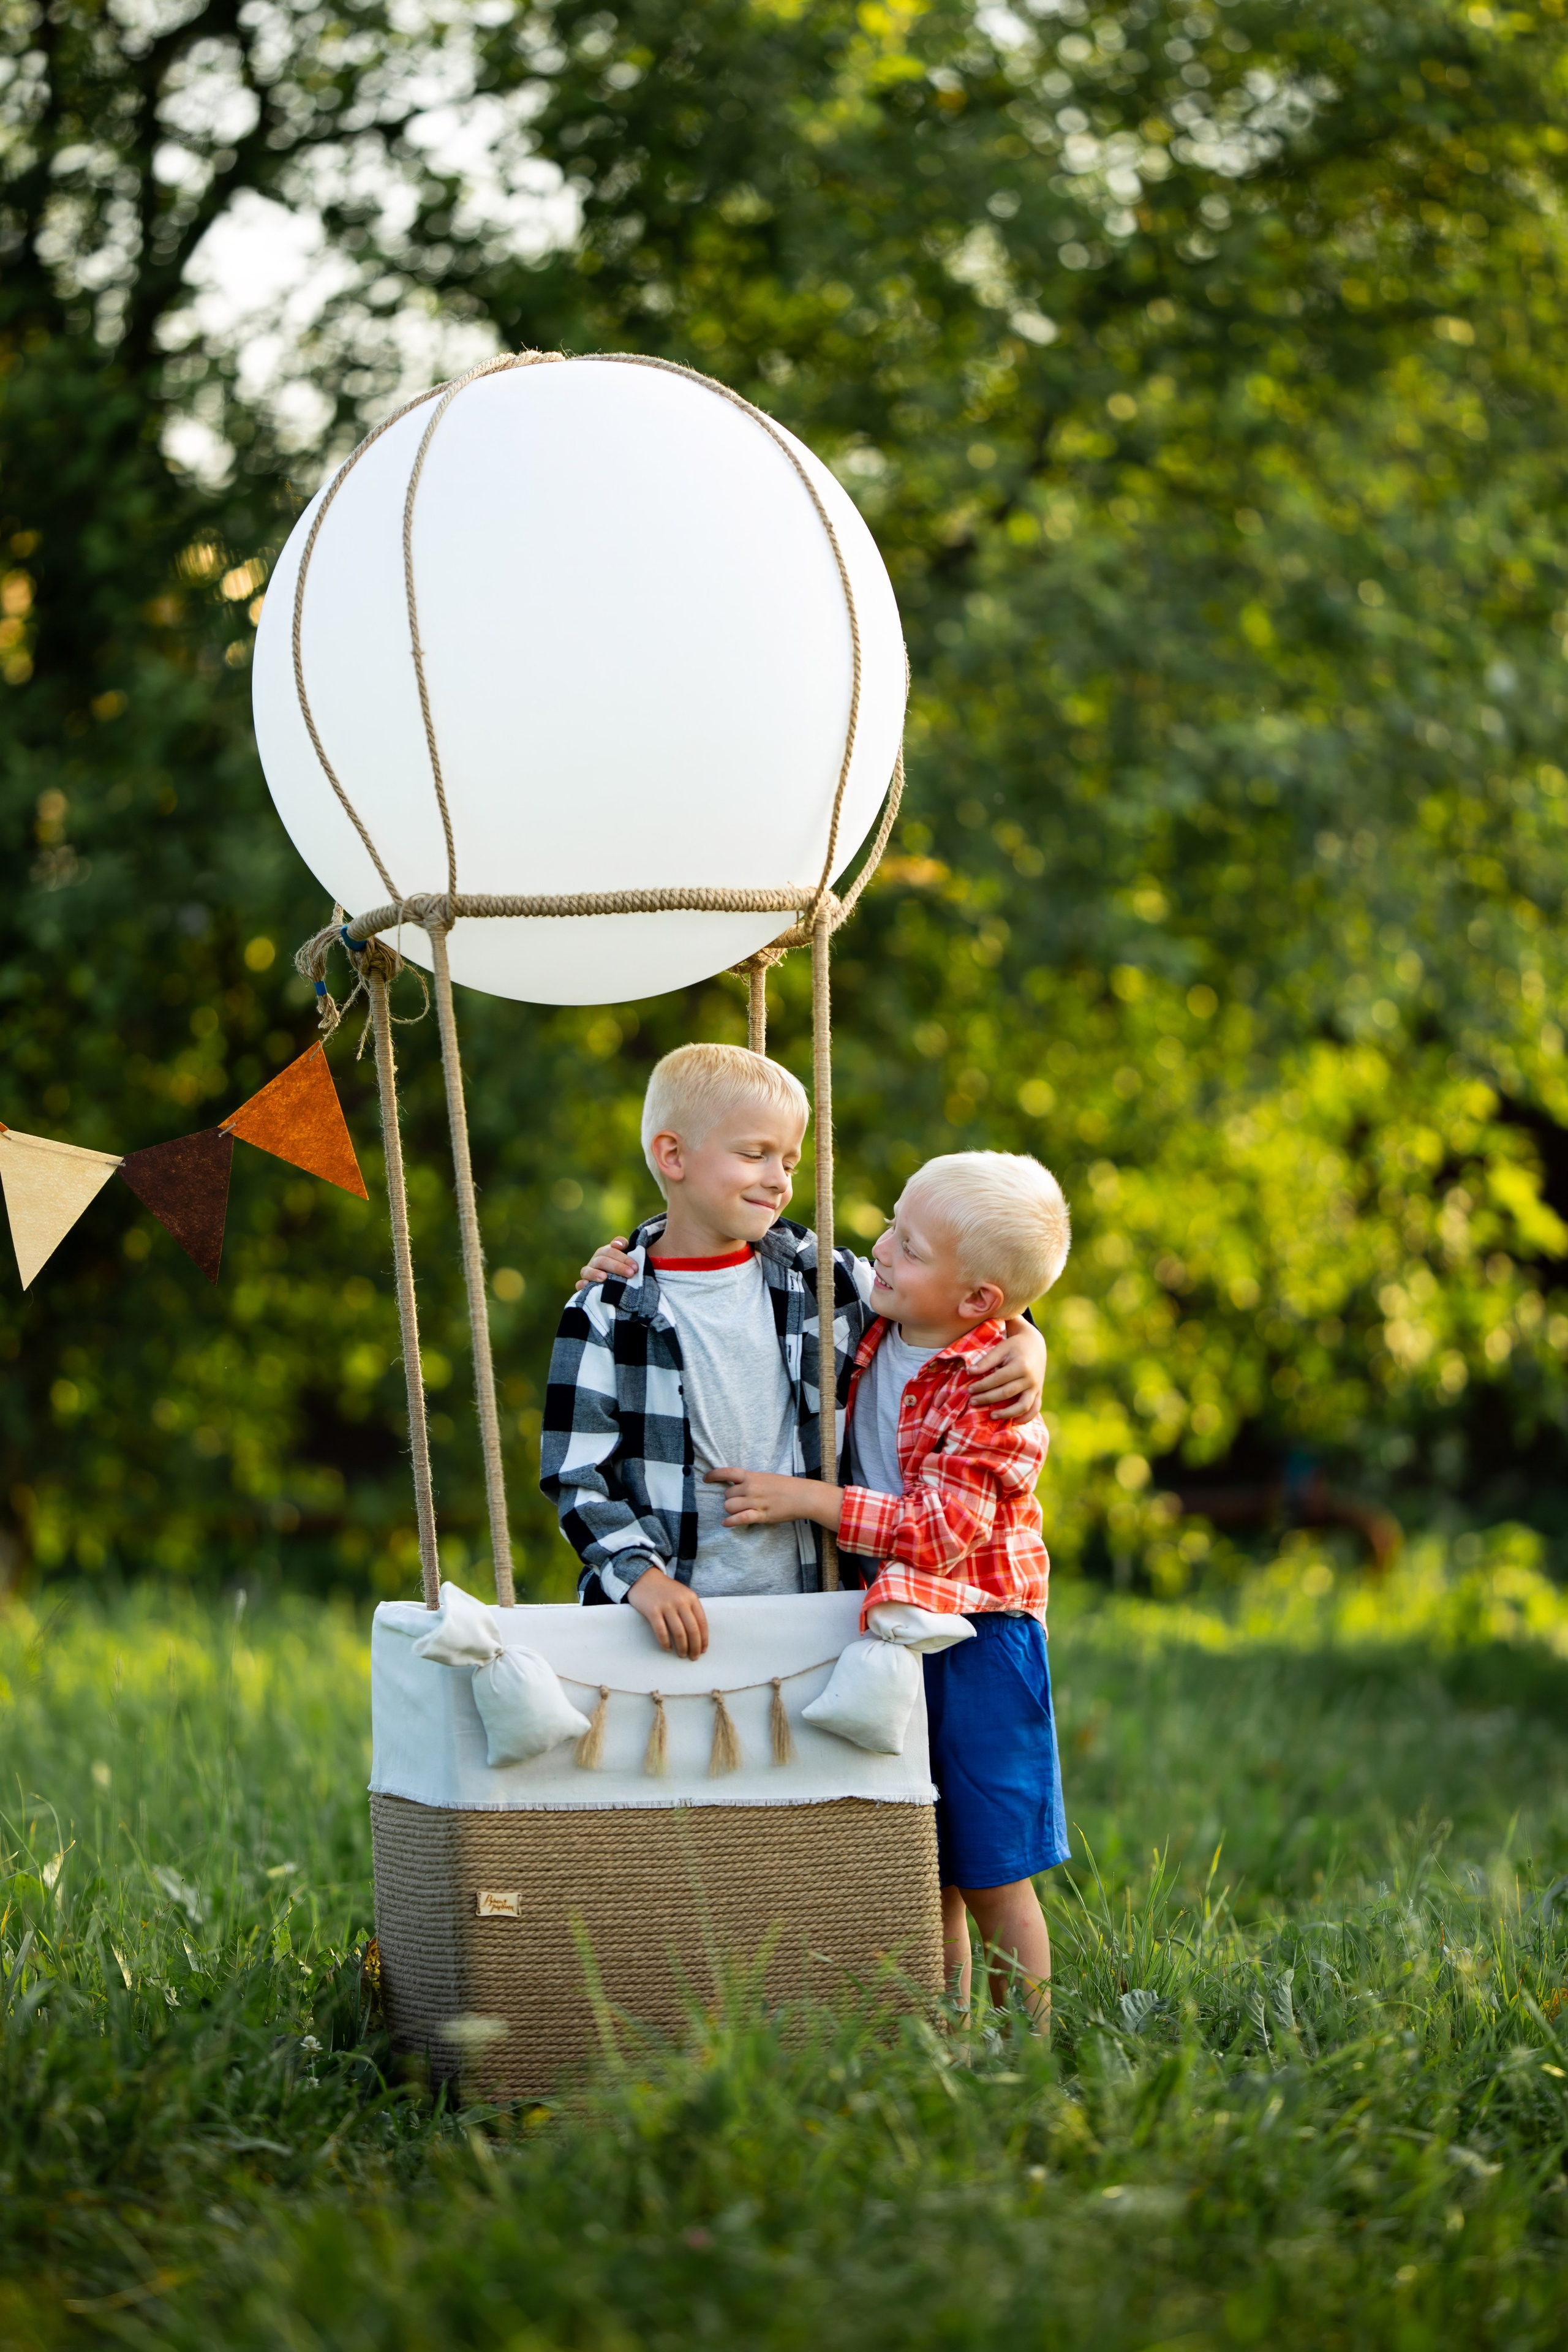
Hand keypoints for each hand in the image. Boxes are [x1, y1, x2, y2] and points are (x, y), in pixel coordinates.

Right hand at [576, 1236, 635, 1289]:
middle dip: (617, 1266)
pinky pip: (579, 1284)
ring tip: (605, 1278)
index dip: (622, 1255)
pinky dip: (582, 1284)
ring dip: (595, 1273)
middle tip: (631, 1273)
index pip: (612, 1249)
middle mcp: (596, 1260)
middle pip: (603, 1259)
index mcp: (607, 1252)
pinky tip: (586, 1285)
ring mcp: (588, 1272)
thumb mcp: (630, 1263)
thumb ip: (633, 1252)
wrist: (616, 1289)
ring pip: (588, 1270)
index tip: (634, 1265)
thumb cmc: (626, 1273)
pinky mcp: (584, 1285)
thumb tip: (625, 1246)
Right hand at [625, 1563, 708, 1658]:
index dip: (704, 1639)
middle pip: (692, 1630)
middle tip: (693, 1657)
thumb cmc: (665, 1590)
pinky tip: (667, 1648)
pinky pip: (661, 1631)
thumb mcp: (682, 1595)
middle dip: (694, 1646)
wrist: (644, 1577)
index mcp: (691, 1598)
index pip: (702, 1622)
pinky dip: (665, 1642)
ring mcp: (666, 1605)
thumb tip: (698, 1635)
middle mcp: (681, 1601)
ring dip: (682, 1647)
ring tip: (682, 1655)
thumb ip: (691, 1610)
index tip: (703, 1650)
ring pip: (678, 1633)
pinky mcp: (652, 1610)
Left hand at [707, 1467, 843, 1532]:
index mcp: (752, 1476)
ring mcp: (755, 1502)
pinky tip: (726, 1523)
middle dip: (730, 1499)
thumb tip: (736, 1486)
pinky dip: (730, 1522)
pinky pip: (740, 1519)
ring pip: (729, 1506)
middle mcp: (751, 1488)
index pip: (727, 1472)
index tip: (705, 1479)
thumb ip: (751, 1481)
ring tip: (740, 1511)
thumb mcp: (766, 1478)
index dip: (713, 1475)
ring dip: (731, 1510)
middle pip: (727, 1495)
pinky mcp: (761, 1515)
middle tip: (740, 1502)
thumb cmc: (786, 1486)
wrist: (804, 1496)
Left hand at [967, 1316, 1046, 1421]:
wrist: (1034, 1345)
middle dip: (987, 1399)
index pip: (997, 1379)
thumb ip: (986, 1361)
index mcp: (1020, 1365)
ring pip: (1023, 1406)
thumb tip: (970, 1372)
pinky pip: (1034, 1409)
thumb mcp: (1001, 1348)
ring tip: (991, 1415)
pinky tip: (1013, 1422)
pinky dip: (1025, 1418)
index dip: (982, 1386)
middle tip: (972, 1402)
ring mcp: (1036, 1387)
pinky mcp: (1039, 1393)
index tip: (969, 1390)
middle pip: (1007, 1393)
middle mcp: (1030, 1378)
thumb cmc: (1014, 1346)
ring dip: (1006, 1413)